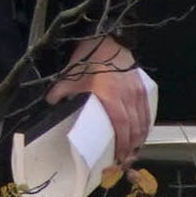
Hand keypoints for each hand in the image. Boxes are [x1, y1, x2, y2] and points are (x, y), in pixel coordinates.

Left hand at [55, 39, 154, 163]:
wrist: (107, 36)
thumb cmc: (90, 56)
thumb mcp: (72, 74)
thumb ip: (61, 90)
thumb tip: (49, 102)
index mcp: (110, 96)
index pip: (120, 125)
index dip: (121, 143)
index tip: (118, 157)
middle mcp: (127, 97)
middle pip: (134, 128)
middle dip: (131, 146)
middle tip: (125, 160)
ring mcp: (137, 92)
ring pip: (142, 121)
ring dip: (139, 138)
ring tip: (134, 151)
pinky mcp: (141, 87)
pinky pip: (146, 111)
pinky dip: (145, 124)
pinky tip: (141, 132)